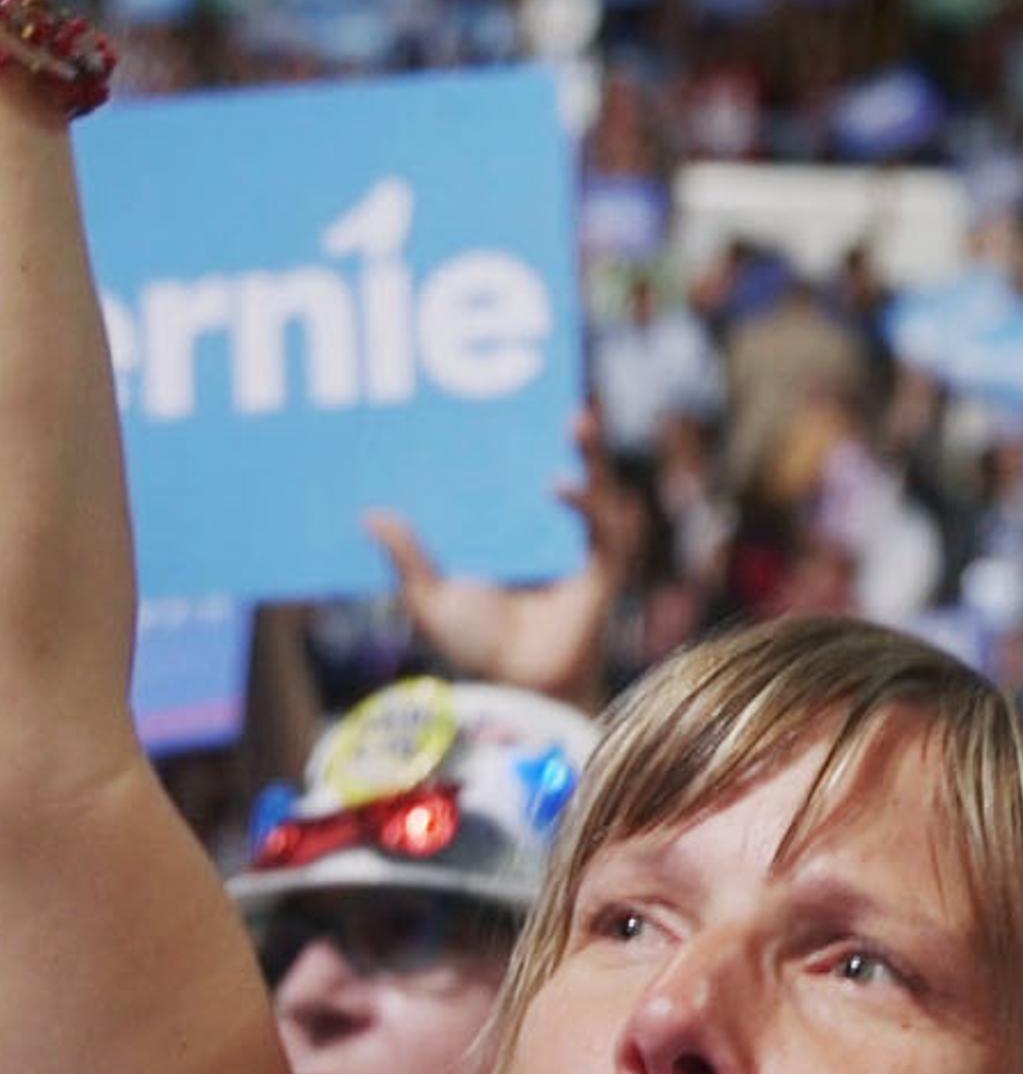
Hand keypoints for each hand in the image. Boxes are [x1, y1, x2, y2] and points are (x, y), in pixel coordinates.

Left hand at [364, 411, 640, 709]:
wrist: (520, 687)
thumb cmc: (477, 648)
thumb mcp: (430, 598)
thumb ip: (407, 558)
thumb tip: (370, 514)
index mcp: (511, 528)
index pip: (512, 470)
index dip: (511, 433)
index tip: (495, 394)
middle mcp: (548, 528)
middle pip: (561, 463)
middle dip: (562, 427)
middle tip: (552, 386)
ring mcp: (579, 543)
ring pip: (595, 484)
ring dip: (591, 451)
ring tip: (576, 418)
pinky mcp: (602, 565)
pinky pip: (603, 525)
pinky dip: (585, 502)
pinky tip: (559, 486)